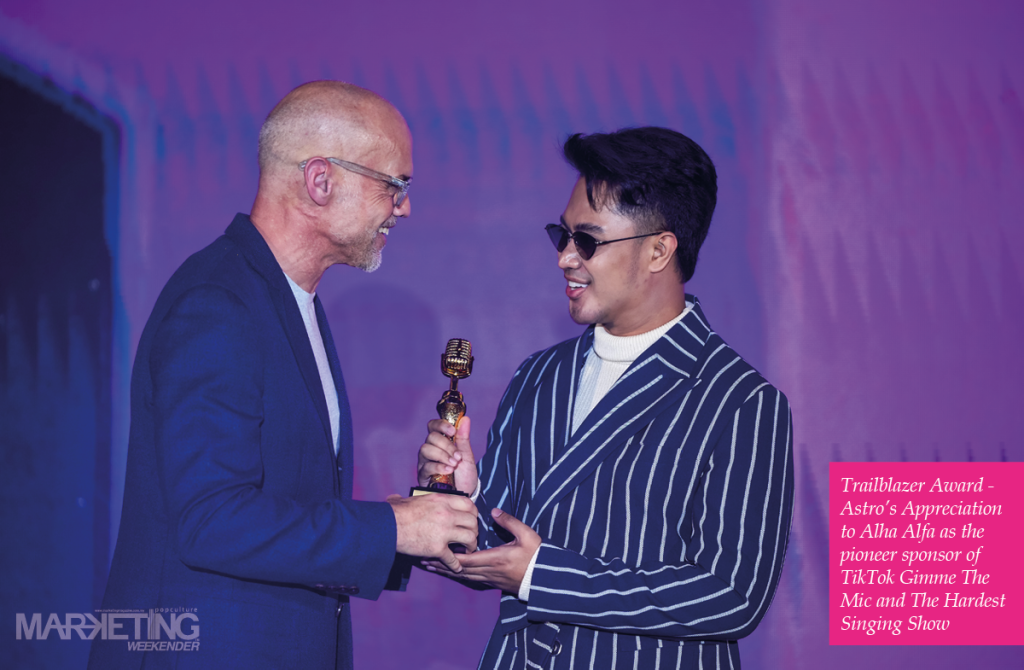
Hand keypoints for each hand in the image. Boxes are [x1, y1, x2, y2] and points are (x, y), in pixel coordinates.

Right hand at [388, 493, 477, 572]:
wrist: (387, 527)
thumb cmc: (395, 513)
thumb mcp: (408, 500)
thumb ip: (412, 500)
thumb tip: (396, 499)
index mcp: (442, 500)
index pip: (469, 504)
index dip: (473, 513)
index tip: (471, 519)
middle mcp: (447, 514)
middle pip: (473, 522)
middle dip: (474, 531)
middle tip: (470, 536)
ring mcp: (444, 532)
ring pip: (469, 539)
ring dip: (470, 546)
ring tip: (466, 550)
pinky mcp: (437, 548)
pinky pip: (453, 559)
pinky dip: (456, 565)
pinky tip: (457, 567)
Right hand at [417, 416, 477, 495]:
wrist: (464, 495)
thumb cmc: (464, 476)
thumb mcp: (467, 456)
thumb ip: (464, 438)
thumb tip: (466, 419)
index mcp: (441, 442)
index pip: (433, 426)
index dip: (441, 425)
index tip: (453, 431)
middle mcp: (431, 450)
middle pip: (431, 437)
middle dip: (446, 445)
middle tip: (457, 455)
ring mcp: (425, 462)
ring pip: (426, 449)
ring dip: (442, 455)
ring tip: (454, 464)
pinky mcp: (423, 475)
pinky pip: (426, 466)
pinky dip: (439, 466)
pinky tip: (448, 470)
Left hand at [423, 508, 540, 593]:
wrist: (546, 577)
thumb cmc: (537, 556)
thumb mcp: (526, 535)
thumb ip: (509, 522)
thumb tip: (494, 511)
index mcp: (496, 559)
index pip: (466, 559)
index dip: (448, 557)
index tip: (434, 553)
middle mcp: (490, 571)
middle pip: (460, 570)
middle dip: (442, 565)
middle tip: (425, 560)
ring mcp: (492, 579)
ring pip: (465, 576)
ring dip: (448, 571)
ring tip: (433, 567)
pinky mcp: (495, 583)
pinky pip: (473, 580)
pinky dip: (460, 576)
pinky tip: (453, 573)